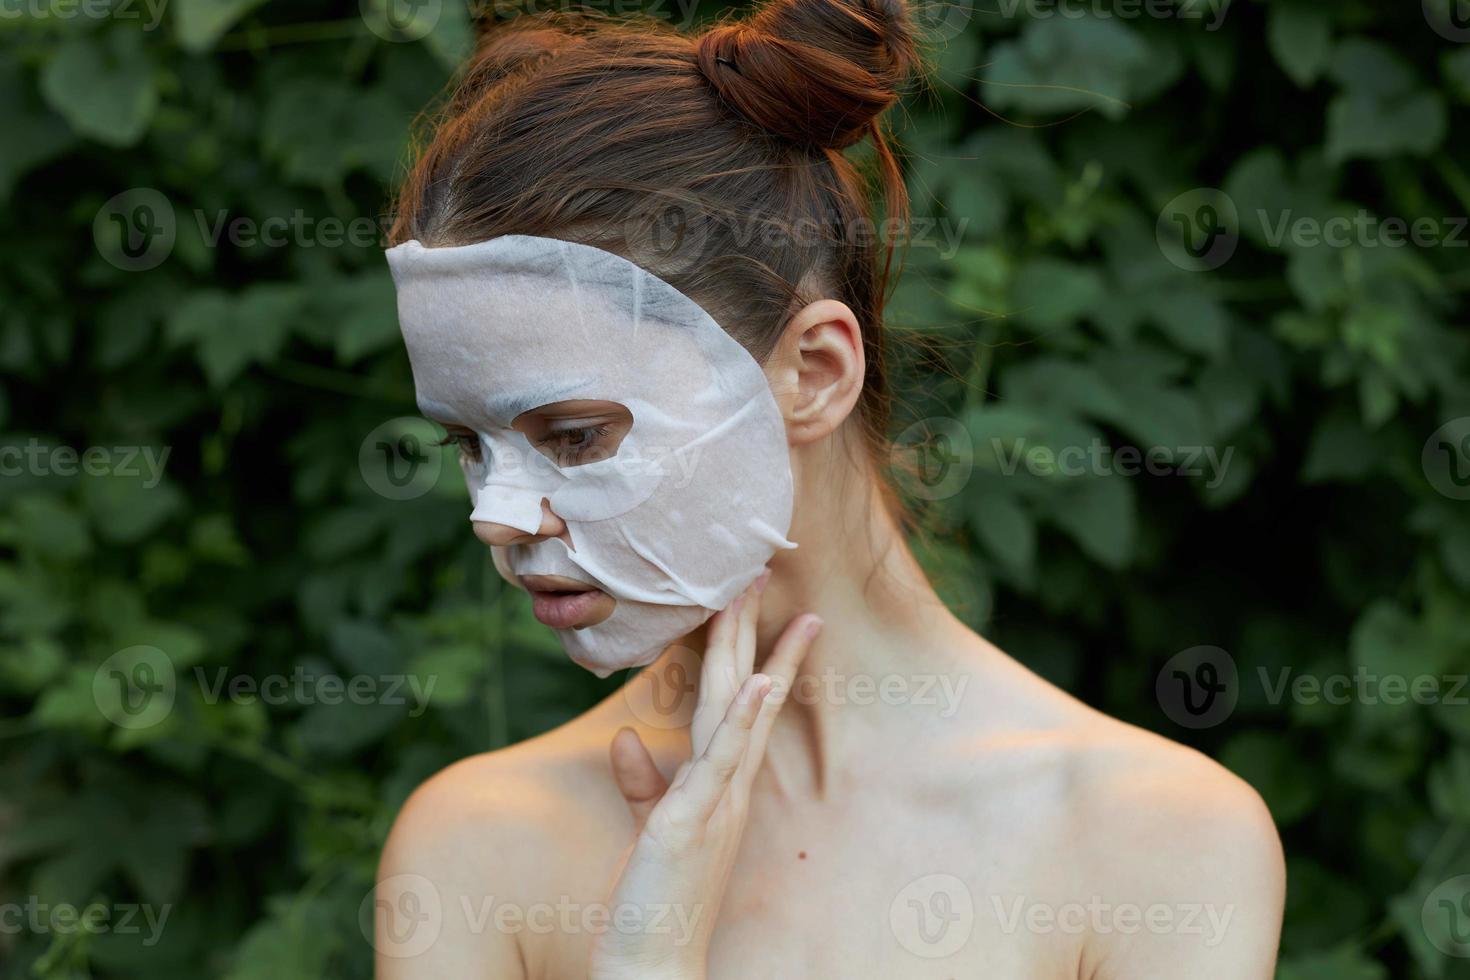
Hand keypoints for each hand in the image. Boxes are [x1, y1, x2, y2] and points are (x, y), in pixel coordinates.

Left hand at [587, 570, 821, 979]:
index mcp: (719, 783)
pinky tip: (756, 682)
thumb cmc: (657, 898)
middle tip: (758, 571)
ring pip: (736, 711)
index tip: (772, 608)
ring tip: (762, 601)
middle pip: (740, 690)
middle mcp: (727, 785)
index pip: (741, 704)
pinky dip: (744, 718)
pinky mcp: (691, 820)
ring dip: (752, 651)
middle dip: (751, 630)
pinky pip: (722, 760)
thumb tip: (628, 738)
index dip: (757, 654)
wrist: (654, 962)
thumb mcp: (652, 828)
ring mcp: (715, 800)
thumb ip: (643, 782)